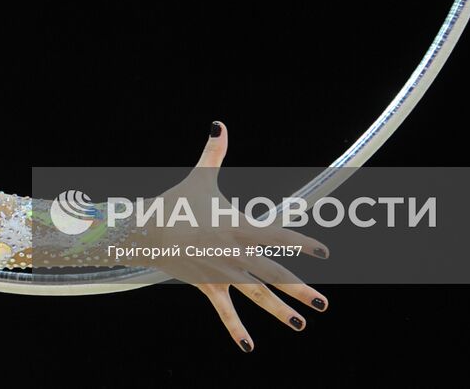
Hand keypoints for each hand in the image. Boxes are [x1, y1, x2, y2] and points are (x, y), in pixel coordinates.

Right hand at [118, 121, 329, 351]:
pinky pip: (225, 309)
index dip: (301, 242)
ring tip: (300, 325)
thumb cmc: (175, 202)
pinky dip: (236, 328)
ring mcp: (222, 271)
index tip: (323, 251)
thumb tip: (219, 124)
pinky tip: (248, 346)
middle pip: (274, 273)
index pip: (277, 235)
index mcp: (238, 225)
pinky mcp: (208, 284)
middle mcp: (234, 251)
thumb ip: (214, 153)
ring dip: (279, 310)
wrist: (145, 231)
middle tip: (323, 304)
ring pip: (257, 294)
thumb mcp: (199, 177)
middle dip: (300, 289)